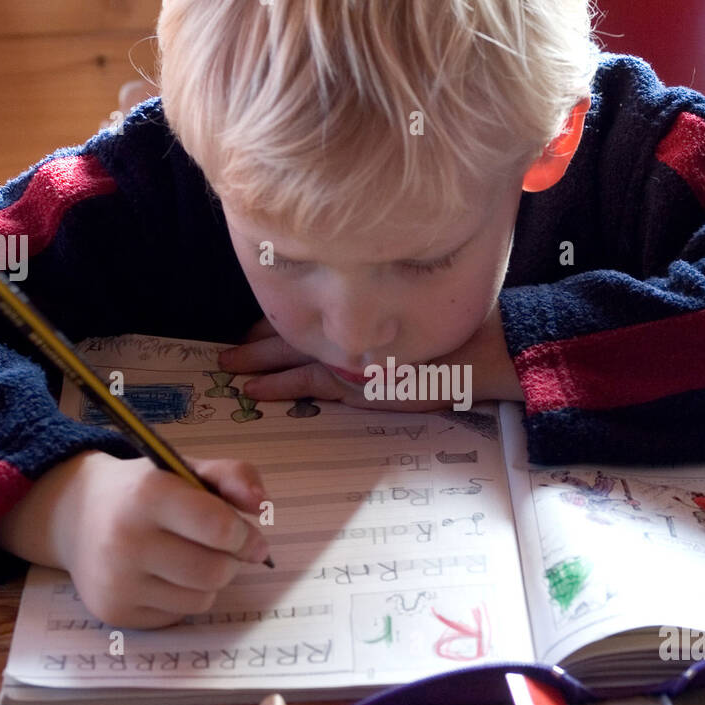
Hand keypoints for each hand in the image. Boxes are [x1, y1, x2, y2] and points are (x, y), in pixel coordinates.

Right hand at [44, 450, 269, 627]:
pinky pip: (177, 616)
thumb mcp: (185, 470)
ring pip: (200, 599)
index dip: (245, 536)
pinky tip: (163, 576)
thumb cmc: (143, 491)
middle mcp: (126, 540)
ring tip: (189, 559)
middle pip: (214, 572)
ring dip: (209, 582)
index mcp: (148, 494)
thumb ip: (234, 477)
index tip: (248, 537)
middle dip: (230, 562)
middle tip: (223, 550)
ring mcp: (117, 581)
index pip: (219, 528)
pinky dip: (182, 599)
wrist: (75, 516)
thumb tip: (262, 505)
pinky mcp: (114, 612)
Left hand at [217, 306, 523, 409]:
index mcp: (358, 314)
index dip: (276, 320)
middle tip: (227, 350)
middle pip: (288, 330)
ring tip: (227, 368)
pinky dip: (276, 387)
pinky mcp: (351, 384)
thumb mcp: (414, 321)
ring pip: (287, 355)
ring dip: (254, 362)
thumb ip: (386, 319)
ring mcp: (347, 356)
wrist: (477, 351)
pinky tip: (252, 393)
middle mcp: (347, 329)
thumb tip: (365, 319)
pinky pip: (303, 384)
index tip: (253, 326)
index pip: (306, 312)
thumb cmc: (453, 337)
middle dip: (256, 341)